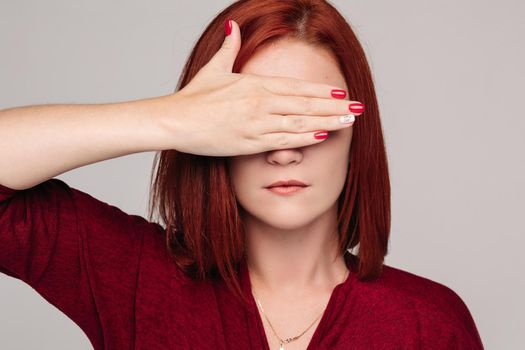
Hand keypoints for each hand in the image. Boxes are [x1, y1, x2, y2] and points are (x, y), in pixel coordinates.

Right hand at [159, 19, 363, 156]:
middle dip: (334, 107)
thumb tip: (233, 26)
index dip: (321, 91)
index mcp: (254, 83)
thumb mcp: (214, 68)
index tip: (341, 93)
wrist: (174, 121)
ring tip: (350, 122)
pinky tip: (324, 137)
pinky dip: (305, 138)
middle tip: (358, 108)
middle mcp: (261, 102)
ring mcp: (257, 123)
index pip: (296, 87)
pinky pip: (284, 140)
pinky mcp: (250, 142)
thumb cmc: (193, 97)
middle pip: (305, 105)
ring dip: (327, 122)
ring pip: (300, 122)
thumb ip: (229, 47)